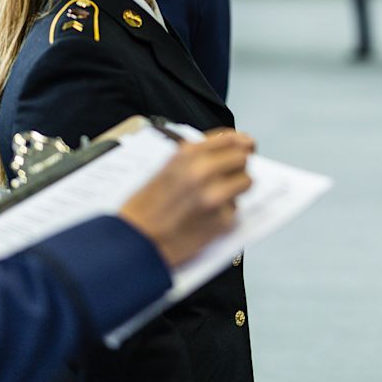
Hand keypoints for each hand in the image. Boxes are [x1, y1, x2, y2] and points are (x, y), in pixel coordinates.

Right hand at [119, 131, 254, 268]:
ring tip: (216, 199)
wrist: (135, 243)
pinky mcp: (222, 220)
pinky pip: (236, 210)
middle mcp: (204, 171)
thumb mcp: (165, 169)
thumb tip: (223, 152)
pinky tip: (207, 218)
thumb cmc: (143, 209)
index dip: (241, 142)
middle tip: (230, 176)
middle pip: (243, 158)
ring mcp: (216, 196)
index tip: (246, 146)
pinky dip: (226, 214)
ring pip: (246, 183)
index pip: (229, 138)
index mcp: (188, 155)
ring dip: (236, 189)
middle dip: (238, 167)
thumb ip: (194, 158)